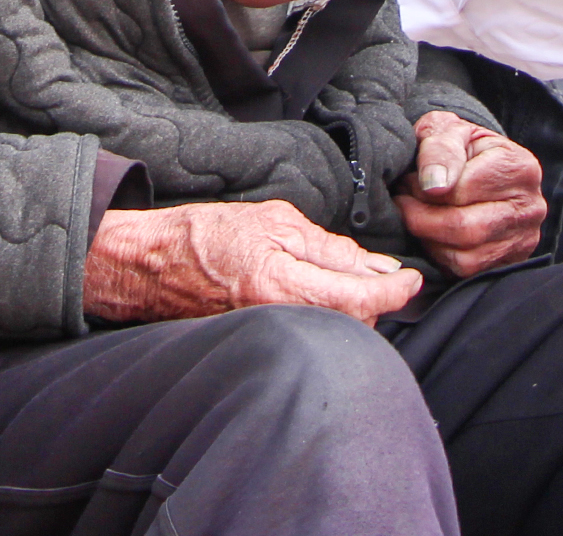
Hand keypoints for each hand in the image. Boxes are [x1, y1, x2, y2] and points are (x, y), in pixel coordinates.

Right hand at [85, 200, 421, 324]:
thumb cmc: (204, 235)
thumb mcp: (272, 220)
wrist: (150, 266)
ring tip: (350, 284)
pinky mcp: (260, 343)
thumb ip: (327, 246)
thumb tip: (374, 266)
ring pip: (334, 332)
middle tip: (381, 276)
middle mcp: (277, 318)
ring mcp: (269, 335)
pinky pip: (310, 337)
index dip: (394, 292)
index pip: (358, 298)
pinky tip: (323, 300)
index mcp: (281, 283)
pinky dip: (327, 320)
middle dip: (376, 301)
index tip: (412, 281)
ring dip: (353, 311)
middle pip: (353, 323)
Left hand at [397, 111, 545, 276]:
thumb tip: (435, 185)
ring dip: (429, 239)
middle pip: (466, 228)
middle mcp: (530, 206)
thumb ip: (440, 149)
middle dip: (422, 218)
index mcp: (519, 167)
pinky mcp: (510, 261)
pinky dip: (441, 256)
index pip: (463, 190)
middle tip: (403, 202)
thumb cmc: (457, 145)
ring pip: (465, 256)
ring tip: (417, 215)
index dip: (425, 189)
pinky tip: (432, 234)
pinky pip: (467, 271)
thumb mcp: (445, 129)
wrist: (475, 162)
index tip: (409, 180)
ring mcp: (523, 237)